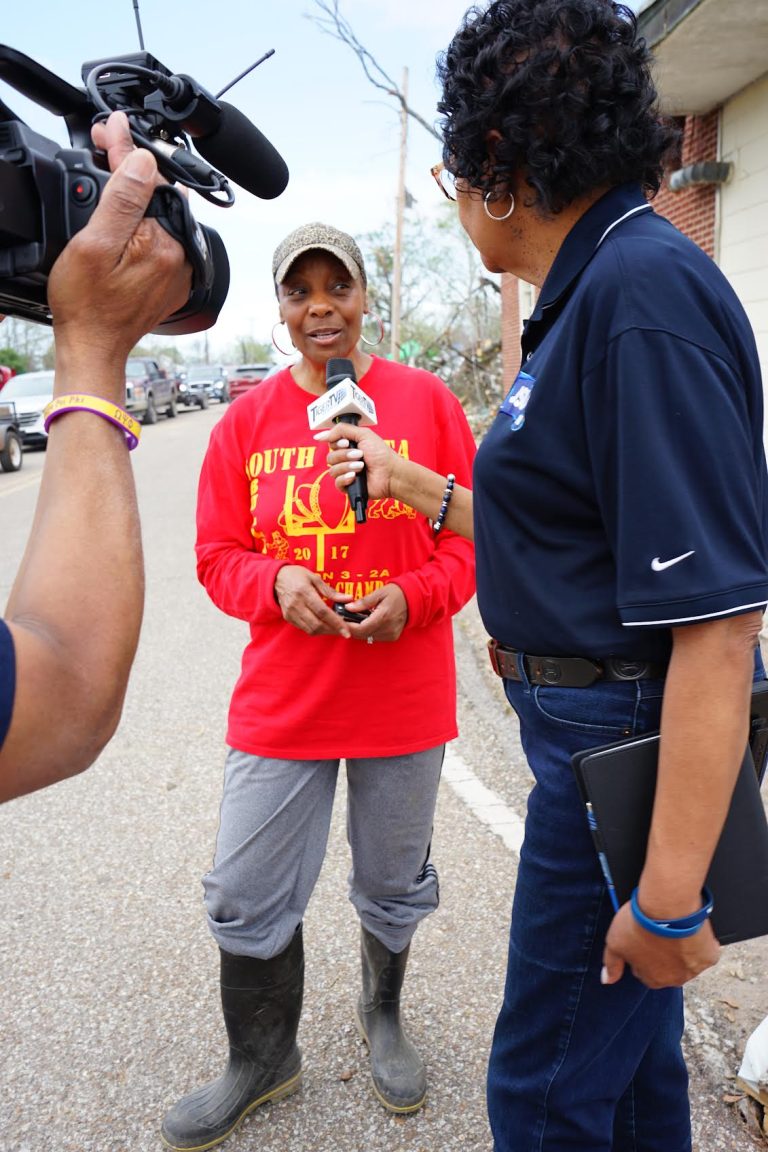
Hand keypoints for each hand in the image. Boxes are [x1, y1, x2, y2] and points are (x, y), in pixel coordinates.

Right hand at [47, 111, 191, 385]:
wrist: (93, 347)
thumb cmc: (87, 305)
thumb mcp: (94, 245)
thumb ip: (122, 201)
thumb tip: (144, 161)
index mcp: (165, 242)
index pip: (147, 179)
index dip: (124, 147)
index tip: (112, 125)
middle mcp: (181, 254)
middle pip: (159, 193)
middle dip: (132, 163)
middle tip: (105, 142)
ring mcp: (178, 268)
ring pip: (161, 211)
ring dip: (139, 189)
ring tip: (113, 166)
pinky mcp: (171, 278)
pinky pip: (162, 235)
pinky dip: (145, 217)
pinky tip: (126, 209)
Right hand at [274, 566, 352, 636]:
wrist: (276, 579)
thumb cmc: (297, 576)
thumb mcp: (315, 578)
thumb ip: (331, 592)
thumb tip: (348, 599)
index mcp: (304, 593)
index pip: (323, 612)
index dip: (336, 623)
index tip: (347, 631)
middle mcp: (296, 605)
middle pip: (317, 624)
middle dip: (333, 630)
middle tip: (344, 631)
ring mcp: (291, 613)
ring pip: (311, 629)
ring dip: (325, 631)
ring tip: (336, 628)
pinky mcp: (288, 618)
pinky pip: (305, 628)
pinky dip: (316, 629)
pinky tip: (324, 625)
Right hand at [315, 423, 398, 500]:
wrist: (391, 472)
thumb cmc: (381, 454)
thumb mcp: (363, 434)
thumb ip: (341, 430)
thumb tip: (320, 435)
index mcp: (348, 447)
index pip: (331, 444)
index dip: (336, 443)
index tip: (347, 443)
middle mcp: (345, 460)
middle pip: (330, 458)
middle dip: (344, 455)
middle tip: (360, 455)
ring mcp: (346, 474)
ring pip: (332, 470)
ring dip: (347, 466)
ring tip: (361, 466)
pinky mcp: (348, 487)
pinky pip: (337, 483)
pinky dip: (345, 478)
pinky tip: (355, 477)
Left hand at [343, 582, 407, 642]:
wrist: (414, 599)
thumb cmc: (396, 593)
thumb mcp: (379, 593)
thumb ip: (363, 602)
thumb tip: (348, 608)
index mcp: (383, 617)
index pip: (360, 628)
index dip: (348, 626)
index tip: (340, 620)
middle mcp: (388, 628)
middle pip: (362, 635)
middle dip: (351, 628)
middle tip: (343, 619)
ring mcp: (391, 634)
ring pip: (368, 637)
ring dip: (359, 631)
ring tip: (353, 620)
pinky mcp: (392, 637)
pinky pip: (375, 637)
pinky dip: (368, 632)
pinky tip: (365, 623)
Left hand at [602, 901, 719, 988]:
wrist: (668, 904)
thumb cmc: (640, 922)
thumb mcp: (614, 942)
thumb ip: (611, 964)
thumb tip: (607, 980)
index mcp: (652, 979)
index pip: (645, 971)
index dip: (643, 953)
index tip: (642, 938)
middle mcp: (675, 980)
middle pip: (667, 969)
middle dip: (663, 954)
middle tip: (659, 932)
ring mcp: (694, 970)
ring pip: (687, 962)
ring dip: (682, 950)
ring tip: (674, 928)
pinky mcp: (709, 956)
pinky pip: (705, 953)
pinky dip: (700, 945)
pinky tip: (691, 931)